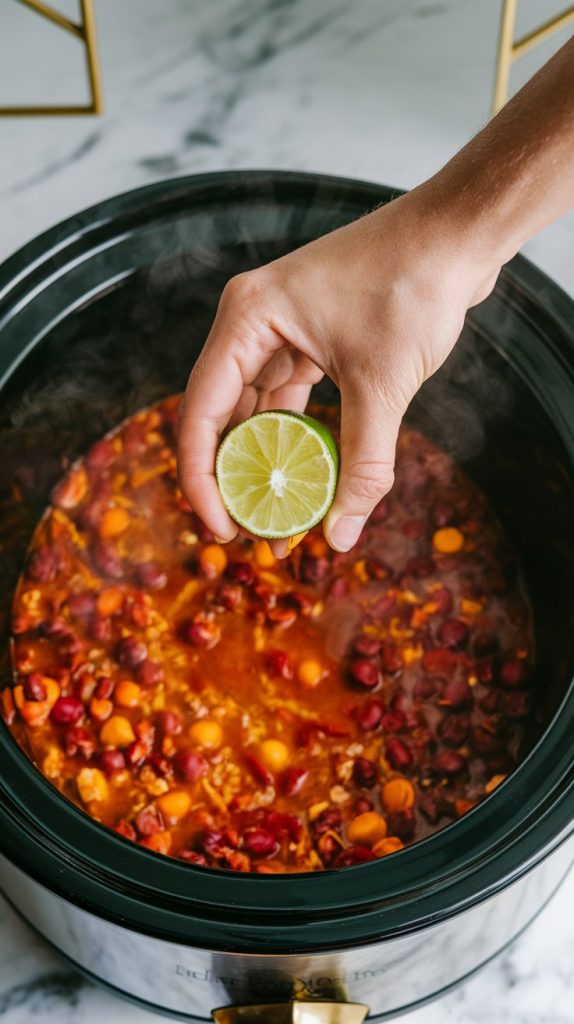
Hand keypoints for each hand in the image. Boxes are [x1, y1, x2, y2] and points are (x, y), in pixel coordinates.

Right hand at [178, 183, 500, 553]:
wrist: (459, 231)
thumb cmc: (414, 286)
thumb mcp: (383, 386)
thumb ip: (362, 464)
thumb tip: (342, 535)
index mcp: (247, 319)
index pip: (200, 411)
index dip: (202, 478)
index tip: (223, 528)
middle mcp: (251, 320)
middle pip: (222, 412)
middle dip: (234, 474)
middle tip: (252, 529)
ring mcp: (280, 326)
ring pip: (256, 406)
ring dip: (267, 457)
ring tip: (279, 509)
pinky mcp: (310, 334)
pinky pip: (289, 394)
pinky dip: (296, 433)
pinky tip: (307, 471)